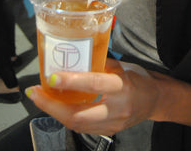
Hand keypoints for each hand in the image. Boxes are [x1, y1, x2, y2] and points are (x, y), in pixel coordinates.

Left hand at [25, 59, 161, 135]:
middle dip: (52, 106)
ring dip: (54, 112)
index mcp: (122, 86)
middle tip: (35, 92)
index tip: (51, 77)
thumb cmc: (138, 78)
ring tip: (40, 98)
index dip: (71, 81)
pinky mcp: (108, 132)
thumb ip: (99, 63)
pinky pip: (82, 128)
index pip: (94, 84)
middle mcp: (117, 108)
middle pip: (78, 115)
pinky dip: (65, 116)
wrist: (155, 101)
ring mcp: (112, 124)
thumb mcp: (121, 66)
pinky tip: (56, 107)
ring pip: (77, 124)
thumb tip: (75, 57)